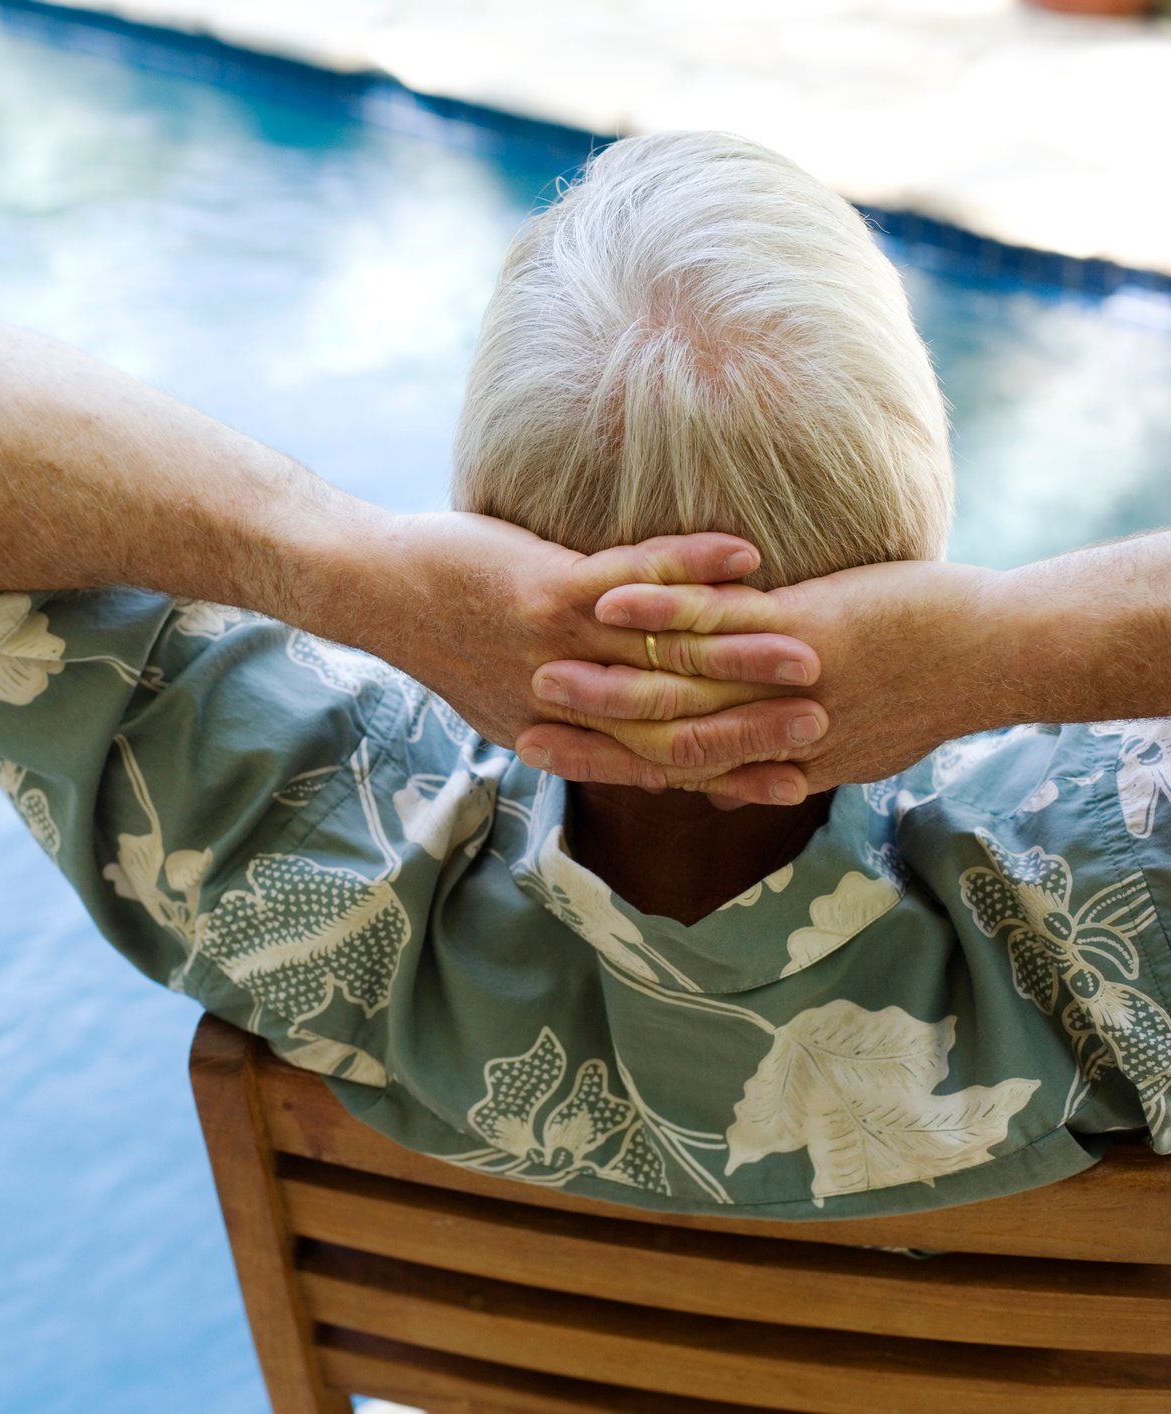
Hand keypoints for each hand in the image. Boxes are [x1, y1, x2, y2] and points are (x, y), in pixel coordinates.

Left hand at [338, 513, 827, 804]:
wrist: (376, 591)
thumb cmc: (449, 634)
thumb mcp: (511, 698)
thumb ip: (573, 717)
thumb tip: (628, 731)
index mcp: (561, 732)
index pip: (660, 760)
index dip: (729, 770)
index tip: (797, 775)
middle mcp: (564, 703)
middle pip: (676, 719)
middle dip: (754, 722)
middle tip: (829, 720)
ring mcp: (556, 650)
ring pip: (666, 659)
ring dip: (742, 649)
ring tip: (812, 645)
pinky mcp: (543, 596)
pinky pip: (630, 583)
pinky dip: (689, 569)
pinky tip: (746, 555)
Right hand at [517, 556, 999, 795]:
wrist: (995, 658)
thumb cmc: (929, 685)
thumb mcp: (851, 739)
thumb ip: (788, 755)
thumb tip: (746, 779)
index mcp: (776, 763)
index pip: (671, 772)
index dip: (604, 768)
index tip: (543, 757)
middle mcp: (769, 736)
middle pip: (657, 739)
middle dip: (584, 733)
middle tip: (519, 722)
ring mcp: (780, 687)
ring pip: (675, 685)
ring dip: (603, 674)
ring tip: (539, 659)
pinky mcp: (801, 637)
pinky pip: (715, 624)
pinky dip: (657, 608)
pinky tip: (605, 596)